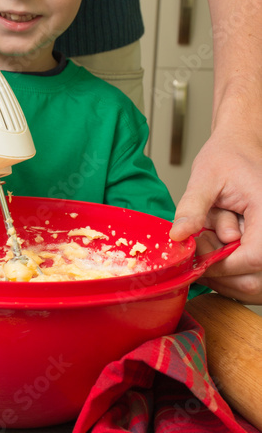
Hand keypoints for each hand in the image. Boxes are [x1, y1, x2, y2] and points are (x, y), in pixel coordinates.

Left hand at [170, 125, 261, 302]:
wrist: (240, 149)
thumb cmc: (227, 158)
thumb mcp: (205, 177)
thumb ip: (192, 207)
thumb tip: (178, 235)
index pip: (254, 257)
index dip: (223, 265)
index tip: (198, 260)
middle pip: (254, 279)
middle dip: (220, 270)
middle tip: (200, 246)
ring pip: (251, 283)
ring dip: (222, 272)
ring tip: (208, 241)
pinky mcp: (260, 249)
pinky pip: (249, 276)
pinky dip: (227, 271)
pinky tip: (214, 249)